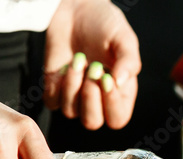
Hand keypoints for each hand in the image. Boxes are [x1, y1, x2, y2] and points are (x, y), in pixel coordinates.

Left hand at [44, 0, 140, 129]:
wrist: (76, 8)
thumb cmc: (104, 24)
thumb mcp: (124, 39)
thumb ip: (129, 61)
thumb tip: (120, 82)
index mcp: (120, 94)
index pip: (118, 119)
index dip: (112, 105)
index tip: (106, 78)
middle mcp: (98, 100)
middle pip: (92, 122)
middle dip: (89, 98)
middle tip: (92, 69)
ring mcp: (75, 96)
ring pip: (71, 112)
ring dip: (73, 86)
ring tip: (79, 60)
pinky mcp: (55, 88)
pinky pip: (53, 102)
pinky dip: (57, 86)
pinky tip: (66, 65)